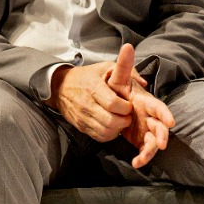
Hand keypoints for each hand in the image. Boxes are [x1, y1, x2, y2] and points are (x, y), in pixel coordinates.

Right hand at [45, 45, 174, 166]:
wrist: (61, 87)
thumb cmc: (87, 76)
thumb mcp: (105, 67)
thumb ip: (125, 71)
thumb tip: (142, 82)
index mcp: (94, 88)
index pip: (113, 103)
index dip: (125, 107)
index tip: (128, 105)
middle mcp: (87, 105)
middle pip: (110, 121)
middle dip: (124, 120)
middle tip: (127, 115)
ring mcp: (83, 118)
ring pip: (105, 132)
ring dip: (117, 129)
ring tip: (120, 120)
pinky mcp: (81, 127)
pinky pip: (99, 136)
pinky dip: (109, 134)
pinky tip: (112, 126)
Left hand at [106, 43, 173, 167]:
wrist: (107, 102)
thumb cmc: (116, 88)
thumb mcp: (118, 77)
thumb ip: (124, 64)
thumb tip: (128, 46)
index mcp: (145, 101)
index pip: (158, 107)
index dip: (164, 113)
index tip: (170, 122)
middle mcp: (149, 116)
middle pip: (160, 126)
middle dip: (162, 135)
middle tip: (160, 144)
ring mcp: (145, 128)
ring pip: (153, 141)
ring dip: (150, 150)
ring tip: (142, 158)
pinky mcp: (140, 139)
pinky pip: (144, 150)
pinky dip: (141, 157)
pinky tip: (135, 163)